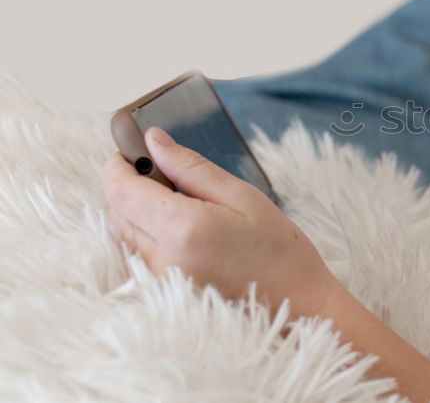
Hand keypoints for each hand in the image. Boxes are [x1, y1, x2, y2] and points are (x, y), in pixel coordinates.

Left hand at [101, 126, 343, 319]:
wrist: (296, 302)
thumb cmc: (278, 248)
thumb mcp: (241, 195)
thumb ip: (192, 167)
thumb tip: (154, 141)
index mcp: (183, 227)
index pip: (122, 190)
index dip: (119, 164)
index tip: (130, 149)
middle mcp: (163, 257)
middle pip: (118, 211)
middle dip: (131, 186)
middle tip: (164, 171)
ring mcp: (161, 278)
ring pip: (126, 233)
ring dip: (139, 210)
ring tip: (181, 201)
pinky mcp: (164, 290)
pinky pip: (140, 253)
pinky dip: (150, 233)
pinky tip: (183, 229)